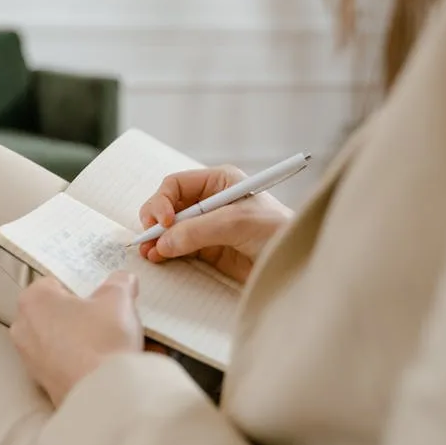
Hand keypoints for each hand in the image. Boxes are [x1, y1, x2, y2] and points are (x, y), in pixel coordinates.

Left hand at [10, 272, 143, 405]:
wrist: (103, 395)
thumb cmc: (102, 341)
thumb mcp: (119, 299)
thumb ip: (119, 283)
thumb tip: (123, 280)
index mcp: (34, 300)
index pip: (56, 282)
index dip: (81, 287)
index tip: (99, 295)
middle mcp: (23, 328)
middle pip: (56, 312)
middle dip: (79, 314)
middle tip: (106, 316)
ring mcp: (30, 359)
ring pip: (60, 339)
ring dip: (81, 339)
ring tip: (109, 342)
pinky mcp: (43, 383)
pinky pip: (64, 363)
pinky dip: (80, 361)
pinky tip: (102, 362)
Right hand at [138, 166, 293, 283]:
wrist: (297, 262)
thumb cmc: (277, 231)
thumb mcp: (236, 223)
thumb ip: (197, 231)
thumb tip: (163, 242)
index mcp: (218, 182)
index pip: (176, 184)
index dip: (163, 201)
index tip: (162, 222)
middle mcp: (209, 201)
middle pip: (168, 205)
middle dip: (156, 221)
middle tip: (149, 238)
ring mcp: (207, 226)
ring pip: (170, 229)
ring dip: (157, 239)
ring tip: (149, 253)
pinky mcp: (208, 249)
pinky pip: (178, 247)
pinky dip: (165, 252)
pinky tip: (159, 258)